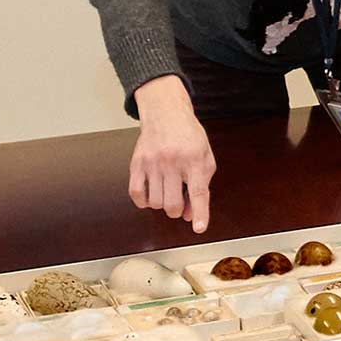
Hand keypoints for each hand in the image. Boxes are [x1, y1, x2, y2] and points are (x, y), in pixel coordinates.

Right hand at [129, 75, 215, 233]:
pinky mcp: (137, 162)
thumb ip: (201, 187)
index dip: (199, 212)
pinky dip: (143, 202)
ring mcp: (152, 162)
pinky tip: (150, 194)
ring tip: (166, 191)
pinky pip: (135, 194)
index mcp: (194, 159)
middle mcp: (173, 161)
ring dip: (161, 204)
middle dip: (177, 210)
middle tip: (178, 200)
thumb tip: (190, 215)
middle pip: (172, 204)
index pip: (197, 192)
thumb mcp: (205, 158)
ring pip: (154, 203)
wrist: (166, 113)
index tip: (198, 227)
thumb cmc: (188, 137)